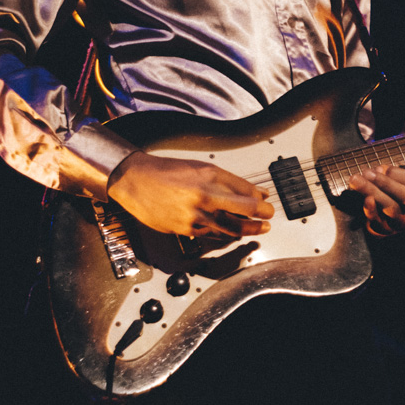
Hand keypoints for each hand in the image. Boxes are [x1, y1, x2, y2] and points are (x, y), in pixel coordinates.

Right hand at [107, 151, 273, 237]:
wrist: (135, 181)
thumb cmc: (165, 172)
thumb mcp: (199, 168)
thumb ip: (227, 181)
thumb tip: (252, 191)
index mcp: (209, 176)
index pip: (245, 190)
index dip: (260, 198)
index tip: (267, 201)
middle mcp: (204, 196)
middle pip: (243, 211)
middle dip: (261, 216)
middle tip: (269, 217)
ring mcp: (195, 215)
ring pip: (231, 227)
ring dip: (248, 229)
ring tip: (259, 229)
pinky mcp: (186, 229)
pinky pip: (213, 235)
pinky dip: (227, 235)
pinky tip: (234, 234)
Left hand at [348, 104, 404, 236]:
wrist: (372, 192)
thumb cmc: (390, 170)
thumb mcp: (400, 148)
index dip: (402, 176)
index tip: (385, 166)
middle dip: (387, 185)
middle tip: (368, 171)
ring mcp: (403, 224)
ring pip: (392, 213)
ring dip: (374, 195)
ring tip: (357, 180)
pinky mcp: (386, 232)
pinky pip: (380, 227)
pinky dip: (370, 212)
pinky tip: (362, 199)